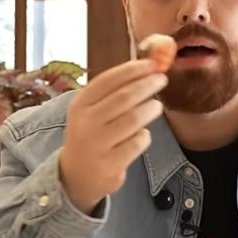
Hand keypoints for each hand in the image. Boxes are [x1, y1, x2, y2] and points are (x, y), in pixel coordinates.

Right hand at [59, 59, 166, 213]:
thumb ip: (114, 91)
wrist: (75, 175)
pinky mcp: (110, 164)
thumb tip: (148, 66)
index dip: (133, 69)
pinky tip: (142, 134)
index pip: (108, 80)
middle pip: (124, 97)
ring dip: (150, 109)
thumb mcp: (91, 111)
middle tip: (162, 79)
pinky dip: (145, 136)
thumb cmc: (91, 134)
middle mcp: (86, 123)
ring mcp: (97, 145)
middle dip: (147, 84)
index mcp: (80, 105)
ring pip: (134, 119)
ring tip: (157, 106)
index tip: (152, 63)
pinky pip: (137, 143)